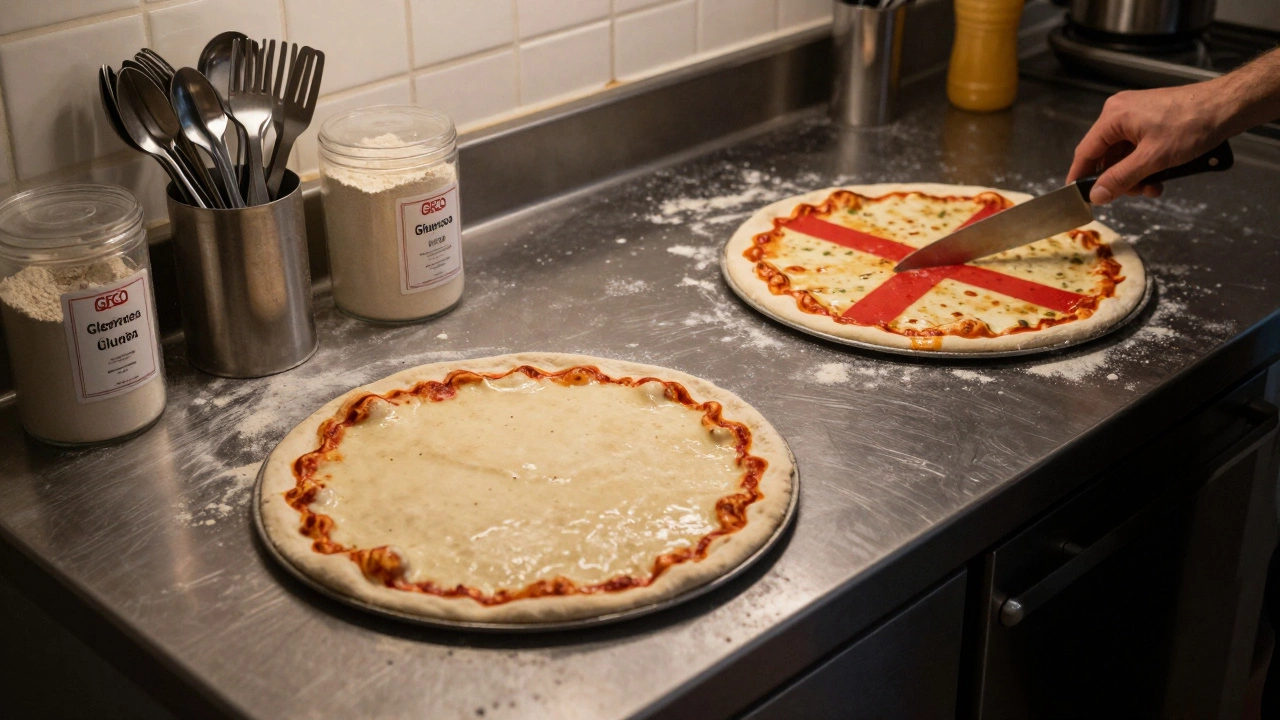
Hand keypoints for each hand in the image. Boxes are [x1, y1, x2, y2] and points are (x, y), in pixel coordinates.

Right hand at [1067, 83, 1232, 204]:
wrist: (1228, 105)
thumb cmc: (1191, 126)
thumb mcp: (1152, 159)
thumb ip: (1120, 179)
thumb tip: (1095, 196)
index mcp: (1113, 117)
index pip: (1085, 152)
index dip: (1080, 177)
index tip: (1076, 198)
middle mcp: (1119, 112)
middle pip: (1106, 156)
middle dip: (1120, 179)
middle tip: (1138, 193)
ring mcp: (1136, 114)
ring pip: (1124, 154)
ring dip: (1136, 174)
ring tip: (1155, 185)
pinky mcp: (1151, 118)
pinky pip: (1138, 147)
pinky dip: (1145, 164)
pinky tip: (1161, 174)